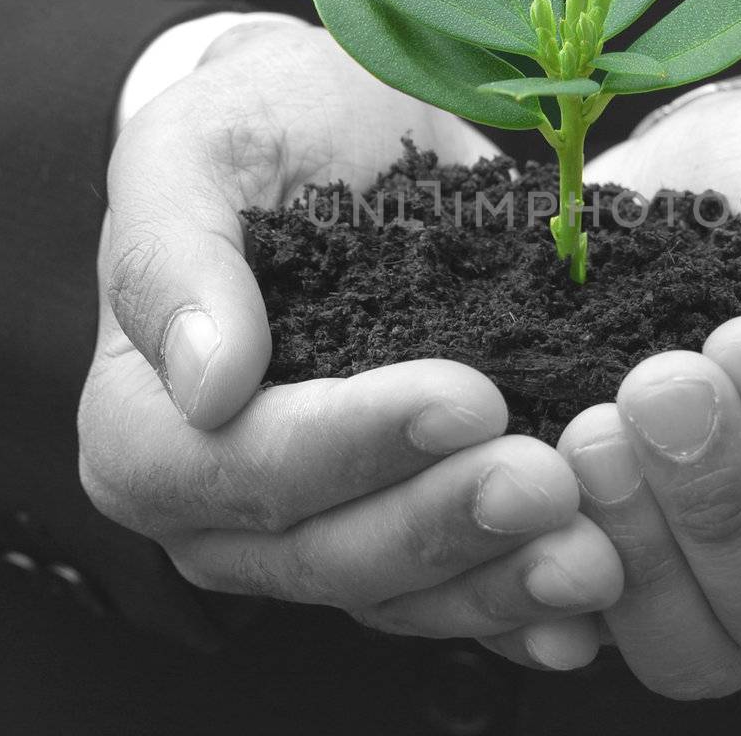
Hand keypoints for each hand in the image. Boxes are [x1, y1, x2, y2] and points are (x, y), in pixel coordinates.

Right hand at [79, 18, 621, 662]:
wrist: (341, 138)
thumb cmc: (256, 133)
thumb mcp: (190, 150)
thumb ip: (170, 255)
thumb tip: (206, 379)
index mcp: (146, 430)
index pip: (242, 466)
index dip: (352, 445)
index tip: (466, 398)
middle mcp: (221, 511)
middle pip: (328, 550)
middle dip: (445, 521)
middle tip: (549, 481)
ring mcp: (316, 533)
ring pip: (399, 593)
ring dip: (498, 582)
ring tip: (594, 553)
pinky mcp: (400, 531)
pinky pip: (454, 599)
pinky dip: (520, 607)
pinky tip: (591, 607)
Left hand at [551, 83, 740, 697]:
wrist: (726, 165)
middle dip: (724, 498)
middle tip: (660, 379)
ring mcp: (734, 585)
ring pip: (701, 652)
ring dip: (643, 548)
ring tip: (595, 429)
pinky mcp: (636, 571)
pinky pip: (601, 630)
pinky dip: (562, 581)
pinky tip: (541, 496)